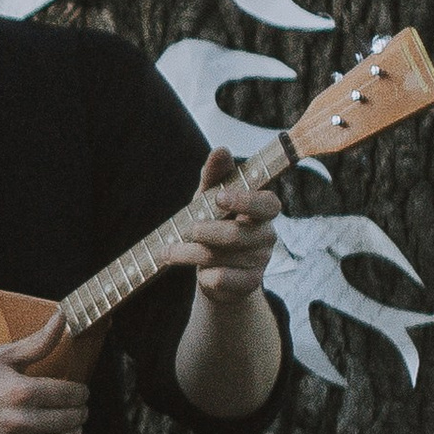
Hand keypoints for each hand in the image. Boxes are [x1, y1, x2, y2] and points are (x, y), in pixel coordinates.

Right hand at [0, 317, 89, 433]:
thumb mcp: (1, 357)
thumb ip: (38, 342)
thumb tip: (63, 317)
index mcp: (19, 390)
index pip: (70, 394)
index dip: (82, 393)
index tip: (81, 393)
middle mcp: (17, 420)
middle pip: (68, 420)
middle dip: (80, 414)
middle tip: (80, 411)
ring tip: (75, 429)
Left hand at [177, 144, 279, 303]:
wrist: (220, 275)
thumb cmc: (216, 226)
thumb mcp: (211, 200)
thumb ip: (216, 176)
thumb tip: (221, 150)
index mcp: (262, 211)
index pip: (266, 204)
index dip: (245, 201)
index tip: (219, 197)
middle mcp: (267, 236)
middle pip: (236, 235)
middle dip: (206, 232)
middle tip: (188, 229)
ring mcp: (260, 262)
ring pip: (220, 257)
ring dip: (188, 253)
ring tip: (167, 251)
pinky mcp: (249, 284)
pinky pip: (221, 279)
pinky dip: (204, 275)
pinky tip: (199, 273)